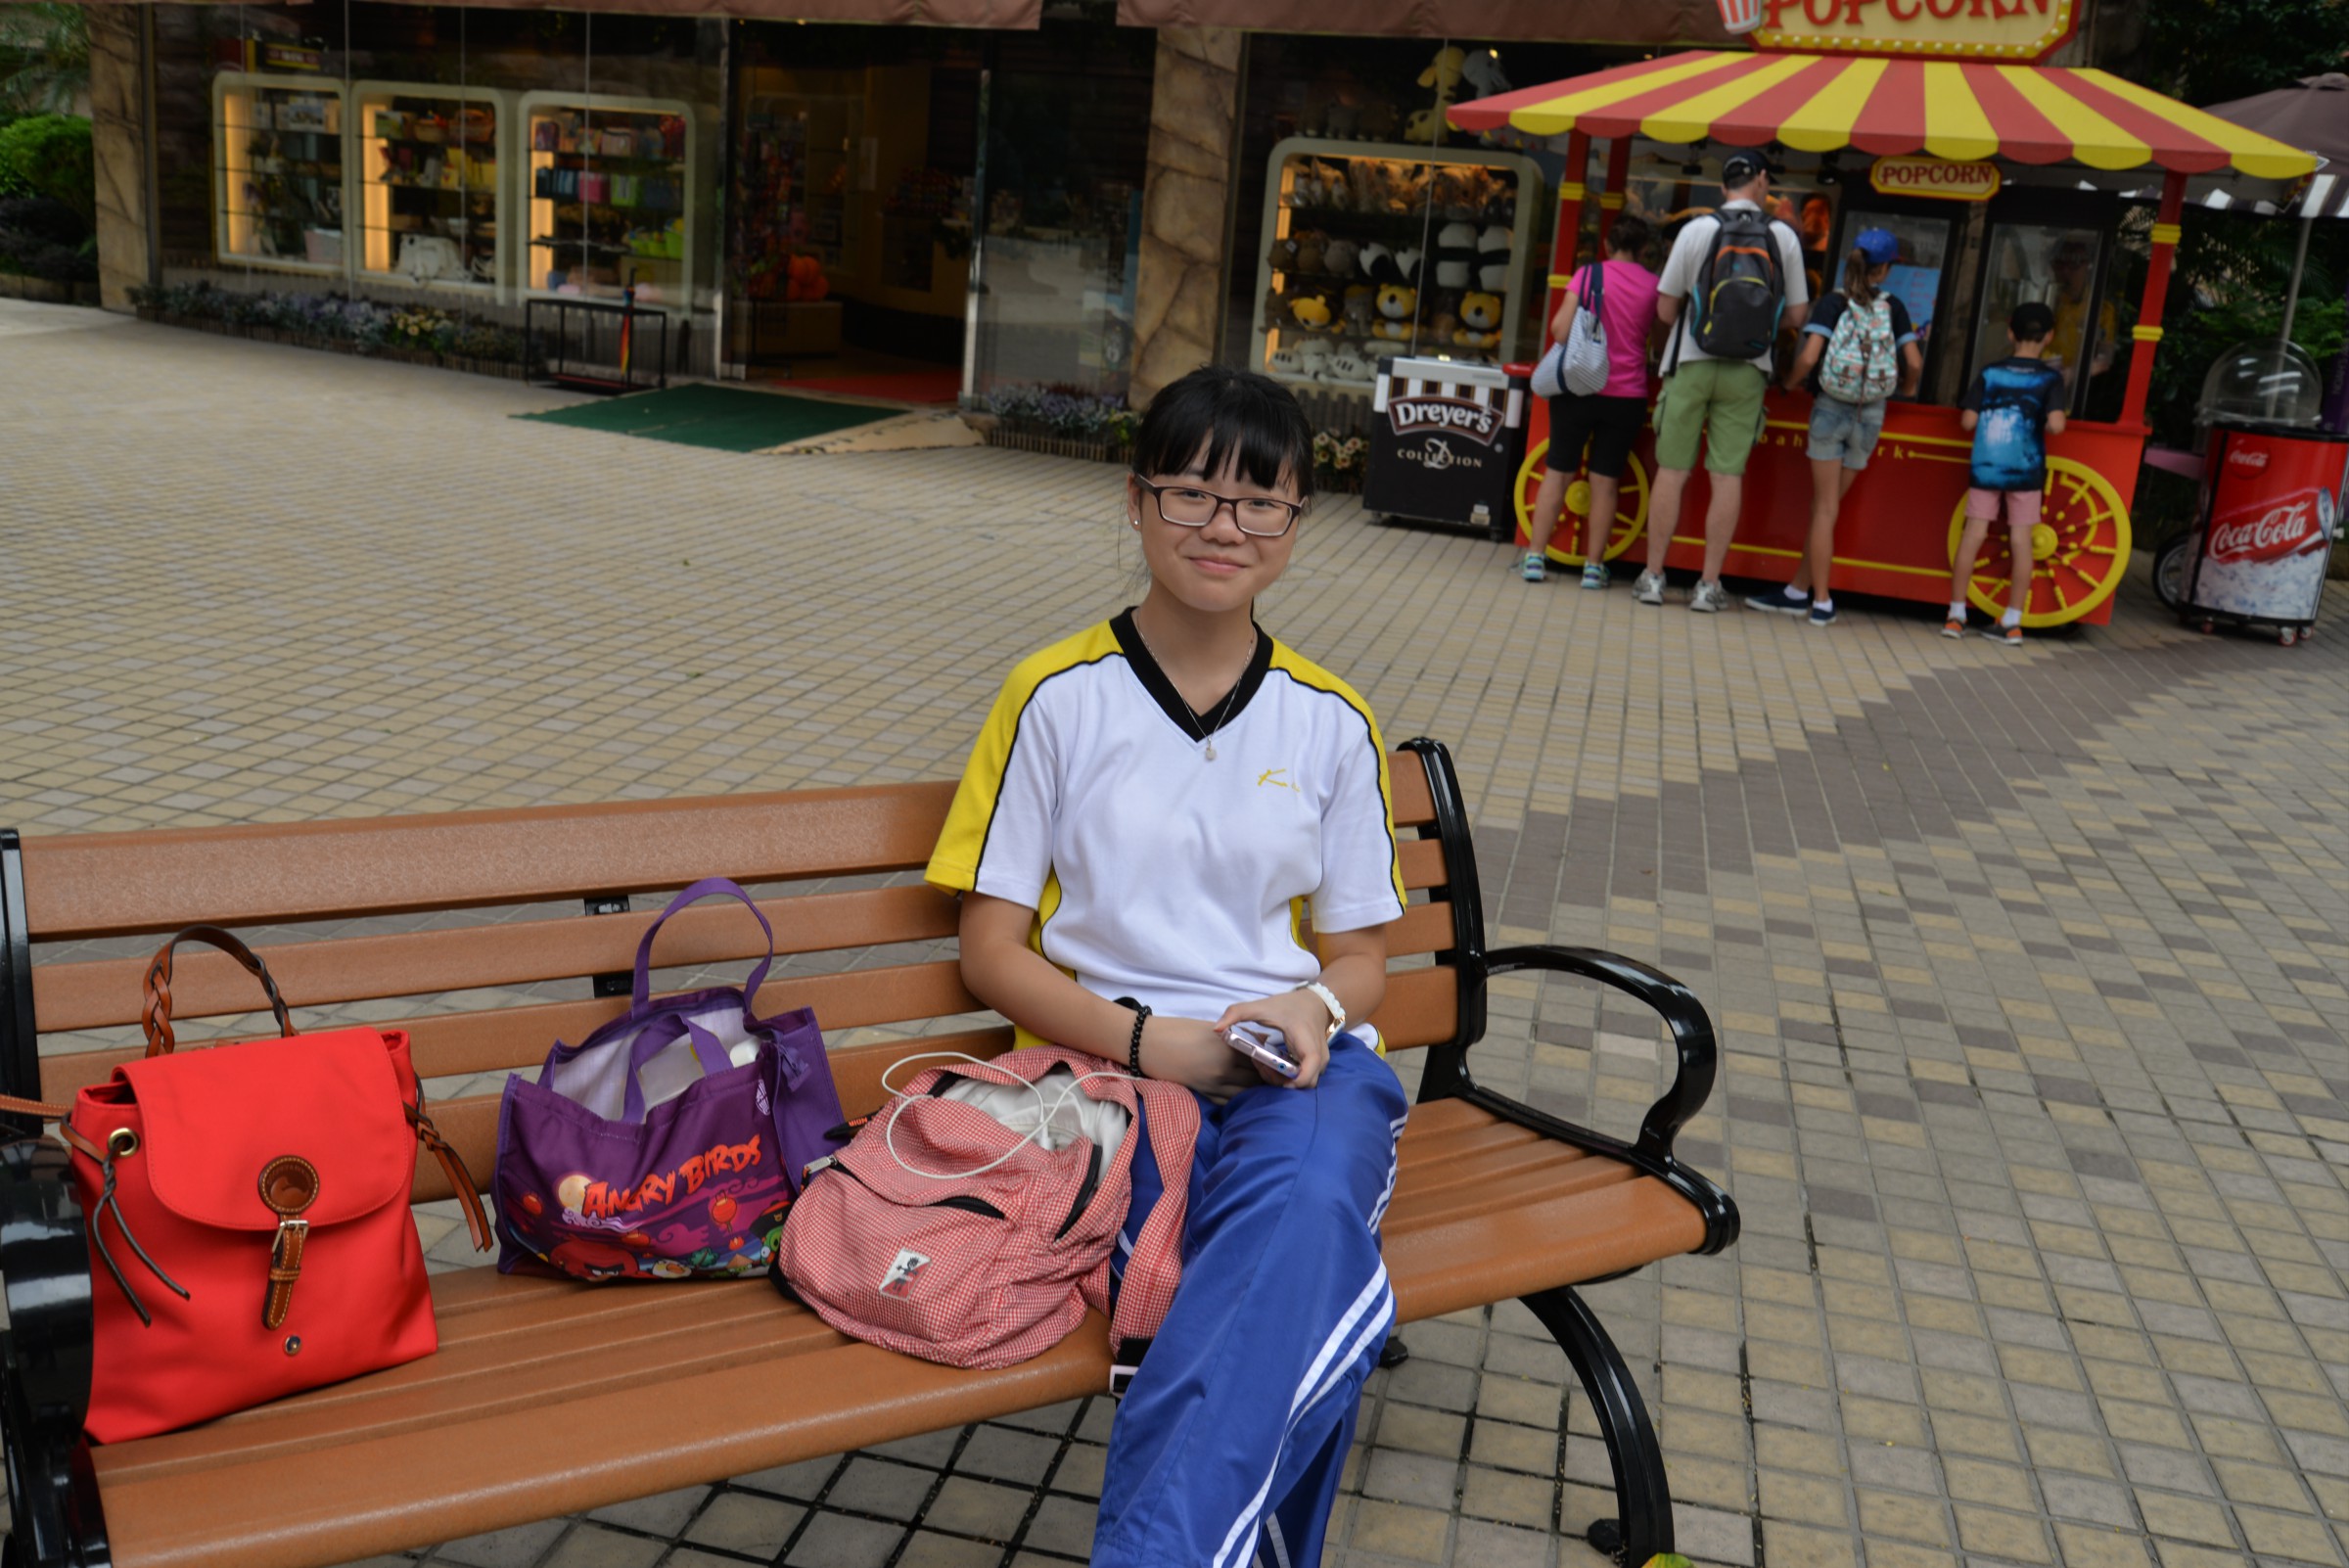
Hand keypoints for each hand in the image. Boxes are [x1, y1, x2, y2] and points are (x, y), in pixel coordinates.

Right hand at [1137, 1015, 1262, 1101]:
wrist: (1149, 1043)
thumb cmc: (1180, 1031)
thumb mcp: (1213, 1029)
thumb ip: (1237, 1038)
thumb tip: (1261, 1044)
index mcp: (1229, 1046)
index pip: (1261, 1058)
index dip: (1269, 1061)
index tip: (1274, 1061)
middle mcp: (1226, 1067)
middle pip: (1257, 1078)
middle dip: (1264, 1078)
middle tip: (1269, 1075)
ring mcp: (1215, 1083)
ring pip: (1246, 1093)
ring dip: (1252, 1090)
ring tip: (1255, 1086)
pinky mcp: (1205, 1093)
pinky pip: (1230, 1101)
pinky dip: (1237, 1098)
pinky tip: (1239, 1094)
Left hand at [1215, 989, 1337, 1088]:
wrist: (1314, 1002)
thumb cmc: (1288, 1006)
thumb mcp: (1261, 1006)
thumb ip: (1236, 1013)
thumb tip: (1216, 1029)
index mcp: (1306, 1043)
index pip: (1308, 1073)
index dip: (1293, 1082)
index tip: (1272, 1076)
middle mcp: (1319, 1056)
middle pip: (1305, 1083)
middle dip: (1282, 1082)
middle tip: (1262, 1068)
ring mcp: (1321, 1062)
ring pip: (1305, 1083)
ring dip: (1284, 1080)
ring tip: (1265, 1065)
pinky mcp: (1318, 1064)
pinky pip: (1305, 1078)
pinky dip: (1290, 1076)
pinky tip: (1274, 1065)